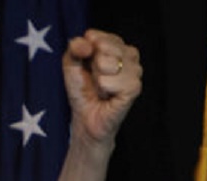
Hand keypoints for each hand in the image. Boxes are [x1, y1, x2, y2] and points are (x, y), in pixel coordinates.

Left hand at [63, 29, 141, 146]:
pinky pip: (116, 80)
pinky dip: (106, 88)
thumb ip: (74, 48)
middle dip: (92, 66)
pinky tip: (108, 95)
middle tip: (95, 80)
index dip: (85, 54)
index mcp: (115, 45)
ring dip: (98, 79)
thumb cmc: (82, 91)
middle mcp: (129, 55)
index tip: (86, 67)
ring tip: (102, 88)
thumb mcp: (71, 65)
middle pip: (103, 47)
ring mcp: (135, 70)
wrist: (86, 118)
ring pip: (108, 63)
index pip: (96, 37)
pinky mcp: (135, 87)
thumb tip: (88, 43)